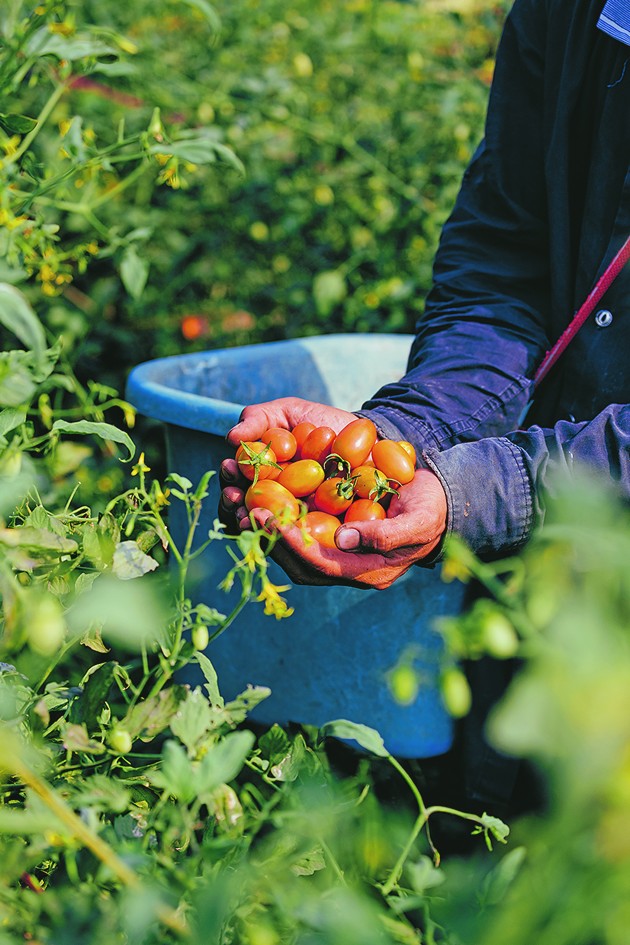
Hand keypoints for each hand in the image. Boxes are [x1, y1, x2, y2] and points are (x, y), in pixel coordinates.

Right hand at [220, 397, 357, 529]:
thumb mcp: (287, 412)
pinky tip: (290, 528)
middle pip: (249, 511)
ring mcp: (299, 520)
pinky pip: (307, 539)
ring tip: (254, 518)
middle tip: (236, 497)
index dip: (230, 478)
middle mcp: (275, 504)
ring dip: (259, 525)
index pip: (237, 484)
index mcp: (260, 480)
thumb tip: (231, 438)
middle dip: (237, 505)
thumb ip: (258, 419)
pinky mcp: (325, 532)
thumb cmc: (320, 422)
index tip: (229, 466)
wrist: (366, 435)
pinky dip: (295, 536)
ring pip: (273, 530)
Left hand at [224, 466, 447, 590]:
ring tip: (244, 505)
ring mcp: (340, 557)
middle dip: (271, 539)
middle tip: (245, 510)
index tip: (267, 517)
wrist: (438, 504)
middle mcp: (349, 570)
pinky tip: (262, 501)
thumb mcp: (419, 519)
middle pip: (299, 564)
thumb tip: (344, 538)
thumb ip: (386, 534)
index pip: (322, 565)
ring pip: (294, 553)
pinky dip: (279, 522)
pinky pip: (299, 537)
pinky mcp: (333, 541)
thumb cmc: (432, 510)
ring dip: (269, 533)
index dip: (292, 542)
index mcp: (370, 572)